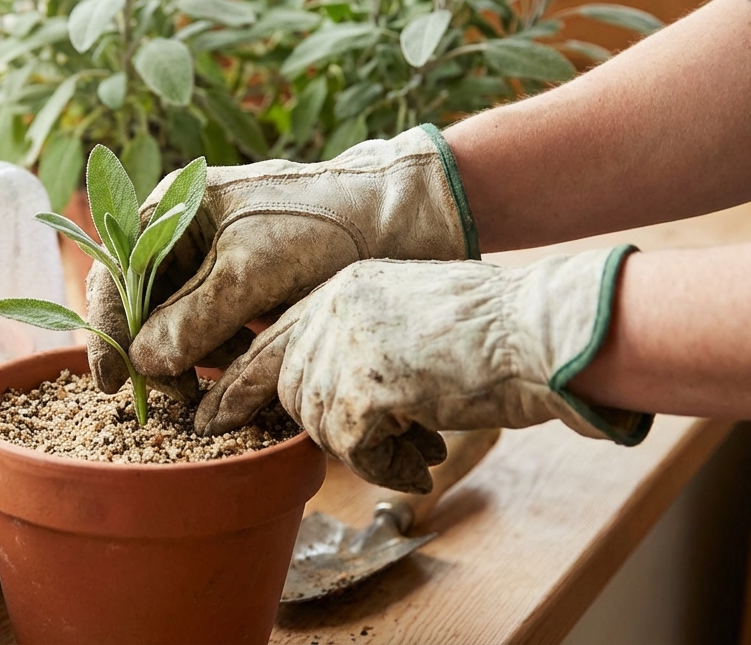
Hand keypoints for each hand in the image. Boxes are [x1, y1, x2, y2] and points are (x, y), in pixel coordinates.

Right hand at [86, 125, 477, 407]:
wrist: (402, 220)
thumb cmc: (324, 225)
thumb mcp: (252, 271)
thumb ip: (194, 317)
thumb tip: (143, 360)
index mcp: (172, 207)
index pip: (114, 270)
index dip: (106, 328)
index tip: (111, 382)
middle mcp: (184, 232)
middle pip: (141, 302)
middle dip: (153, 351)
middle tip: (176, 396)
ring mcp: (214, 261)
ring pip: (177, 322)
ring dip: (189, 357)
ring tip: (216, 380)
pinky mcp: (244, 288)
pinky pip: (213, 328)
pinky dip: (221, 353)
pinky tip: (242, 365)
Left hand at [196, 247, 651, 492]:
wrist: (539, 331)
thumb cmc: (492, 330)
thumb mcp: (406, 315)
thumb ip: (355, 343)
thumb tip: (321, 403)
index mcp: (341, 287)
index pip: (270, 338)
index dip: (240, 382)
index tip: (212, 414)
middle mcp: (332, 308)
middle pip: (290, 389)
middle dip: (323, 425)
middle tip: (379, 439)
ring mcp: (345, 344)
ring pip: (318, 422)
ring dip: (368, 447)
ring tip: (420, 443)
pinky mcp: (366, 386)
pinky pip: (353, 448)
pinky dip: (388, 463)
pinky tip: (424, 455)